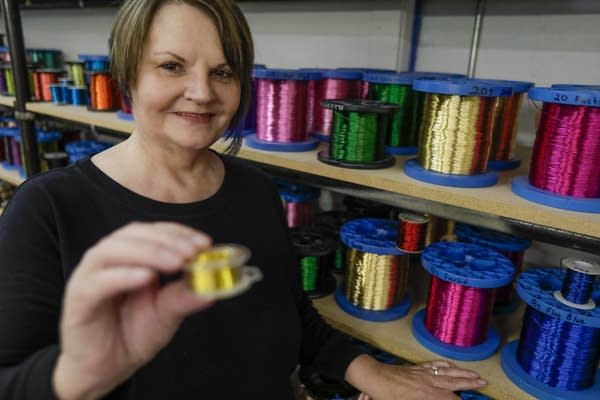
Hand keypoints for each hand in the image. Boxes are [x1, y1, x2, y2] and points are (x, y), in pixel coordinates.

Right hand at [52, 222, 214, 399]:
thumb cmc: (132, 333)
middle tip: (192, 252)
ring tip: (175, 263)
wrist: (105, 369)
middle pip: (135, 234)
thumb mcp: (167, 312)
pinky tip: (147, 278)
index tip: (205, 243)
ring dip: (148, 252)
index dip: (180, 233)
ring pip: (114, 250)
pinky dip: (123, 275)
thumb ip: (185, 296)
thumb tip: (214, 287)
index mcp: (130, 255)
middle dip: (167, 241)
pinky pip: (98, 281)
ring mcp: (90, 275)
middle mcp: (108, 259)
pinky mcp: (78, 298)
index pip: (155, 232)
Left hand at [346, 354, 486, 399]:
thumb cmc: (386, 396)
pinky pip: (434, 365)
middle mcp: (428, 382)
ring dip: (463, 372)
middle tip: (483, 383)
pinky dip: (445, 364)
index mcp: (426, 395)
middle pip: (454, 382)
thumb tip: (439, 399)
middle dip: (470, 383)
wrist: (374, 378)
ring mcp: (422, 373)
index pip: (451, 399)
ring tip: (475, 374)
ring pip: (447, 372)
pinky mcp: (416, 367)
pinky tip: (451, 364)